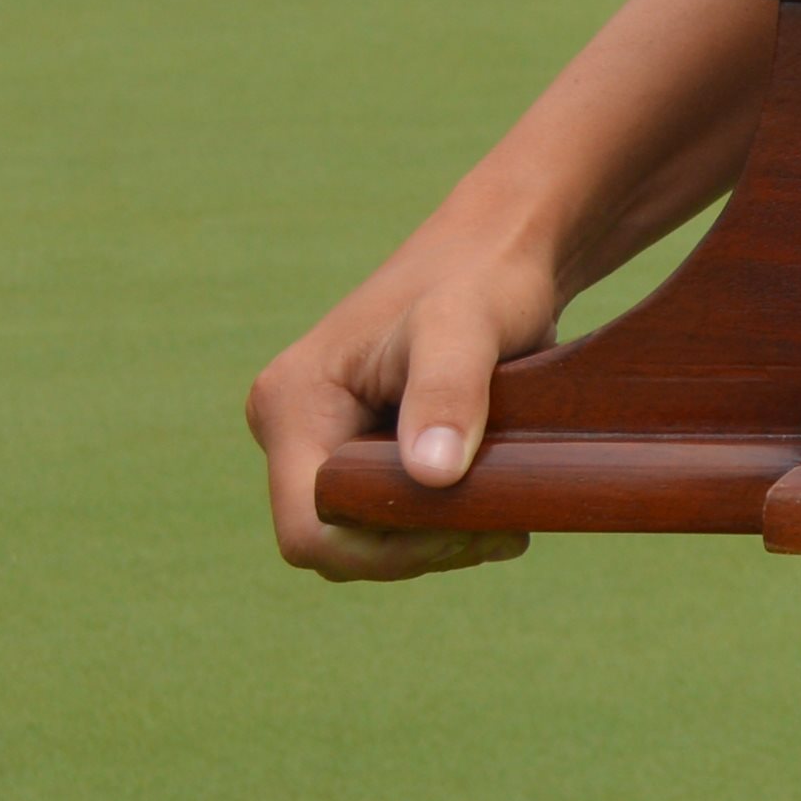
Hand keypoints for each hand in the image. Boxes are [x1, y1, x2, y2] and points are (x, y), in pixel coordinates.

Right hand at [245, 226, 560, 580]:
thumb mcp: (469, 327)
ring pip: (360, 531)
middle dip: (414, 549)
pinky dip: (437, 521)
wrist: (502, 248)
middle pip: (334, 538)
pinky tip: (498, 508)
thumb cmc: (485, 276)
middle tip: (503, 530)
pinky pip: (383, 508)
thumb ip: (448, 393)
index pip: (308, 530)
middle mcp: (291, 426)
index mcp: (291, 405)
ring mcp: (321, 436)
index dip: (382, 551)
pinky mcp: (358, 441)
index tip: (467, 532)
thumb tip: (431, 476)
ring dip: (431, 539)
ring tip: (508, 520)